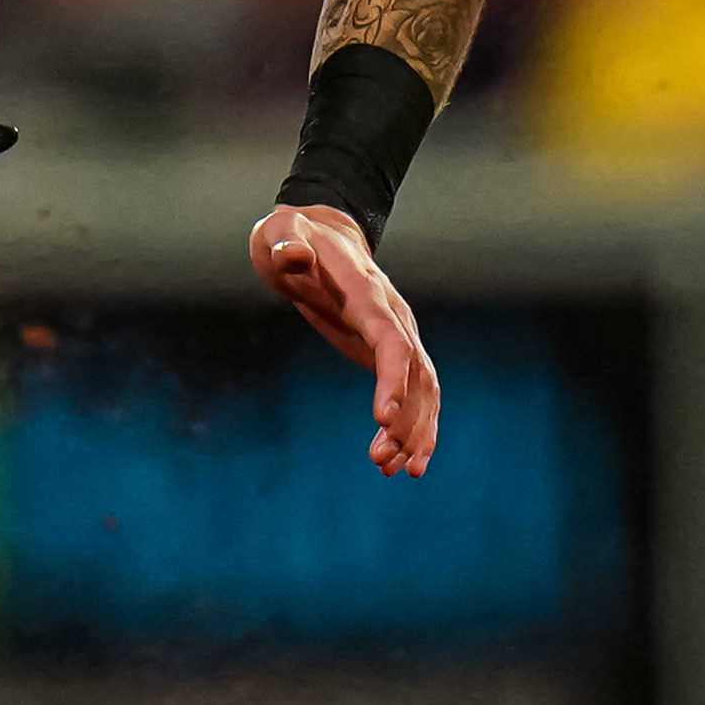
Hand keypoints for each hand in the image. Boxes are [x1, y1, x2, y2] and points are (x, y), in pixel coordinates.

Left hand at [251, 201, 438, 476]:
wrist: (321, 233)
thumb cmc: (293, 236)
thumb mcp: (279, 234)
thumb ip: (285, 244)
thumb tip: (290, 256)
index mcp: (366, 293)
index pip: (388, 339)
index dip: (390, 379)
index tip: (382, 418)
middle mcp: (393, 315)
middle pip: (414, 372)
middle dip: (406, 419)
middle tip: (382, 461)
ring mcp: (397, 333)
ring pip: (424, 388)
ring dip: (416, 431)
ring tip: (395, 471)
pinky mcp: (391, 350)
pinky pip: (416, 392)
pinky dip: (416, 426)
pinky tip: (403, 462)